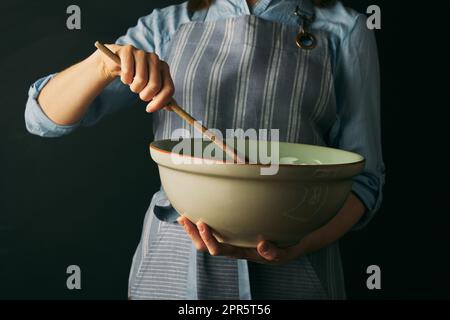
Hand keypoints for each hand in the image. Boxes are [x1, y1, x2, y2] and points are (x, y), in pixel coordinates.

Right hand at [94, 44, 174, 111]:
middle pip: (155, 85)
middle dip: (144, 95)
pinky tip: (124, 75)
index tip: (149, 109)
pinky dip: (125, 79)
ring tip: (131, 82)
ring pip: (141, 80)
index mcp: (164, 68)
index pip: (169, 88)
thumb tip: (171, 108)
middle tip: (139, 93)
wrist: (117, 63)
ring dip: (133, 87)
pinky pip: (128, 73)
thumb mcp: (150, 87)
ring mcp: (142, 53)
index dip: (160, 102)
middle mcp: (155, 59)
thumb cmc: (136, 76)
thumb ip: (161, 97)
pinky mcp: (128, 50)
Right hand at [177, 193, 366, 264]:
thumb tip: (222, 172)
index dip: (192, 230)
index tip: (182, 216)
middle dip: (201, 237)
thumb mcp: (254, 204)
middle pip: (215, 249)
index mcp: (236, 237)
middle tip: (196, 220)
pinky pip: (273, 255)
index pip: (207, 238)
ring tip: (210, 226)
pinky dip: (266, 249)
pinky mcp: (282, 255)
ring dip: (220, 243)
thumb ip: (238, 193)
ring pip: (236, 254)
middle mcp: (245, 248)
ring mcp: (262, 253)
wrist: (307, 229)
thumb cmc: (275, 215)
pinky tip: (261, 240)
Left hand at [177, 216, 305, 264]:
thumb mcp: (285, 252)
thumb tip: (261, 246)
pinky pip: (215, 230)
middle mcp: (233, 247)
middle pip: (206, 246)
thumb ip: (275, 252)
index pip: (219, 249)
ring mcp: (232, 240)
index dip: (208, 238)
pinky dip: (203, 223)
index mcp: (242, 253)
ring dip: (193, 229)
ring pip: (206, 239)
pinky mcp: (234, 233)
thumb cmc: (287, 249)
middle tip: (183, 218)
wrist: (292, 246)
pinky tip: (199, 211)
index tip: (202, 223)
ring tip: (183, 216)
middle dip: (193, 234)